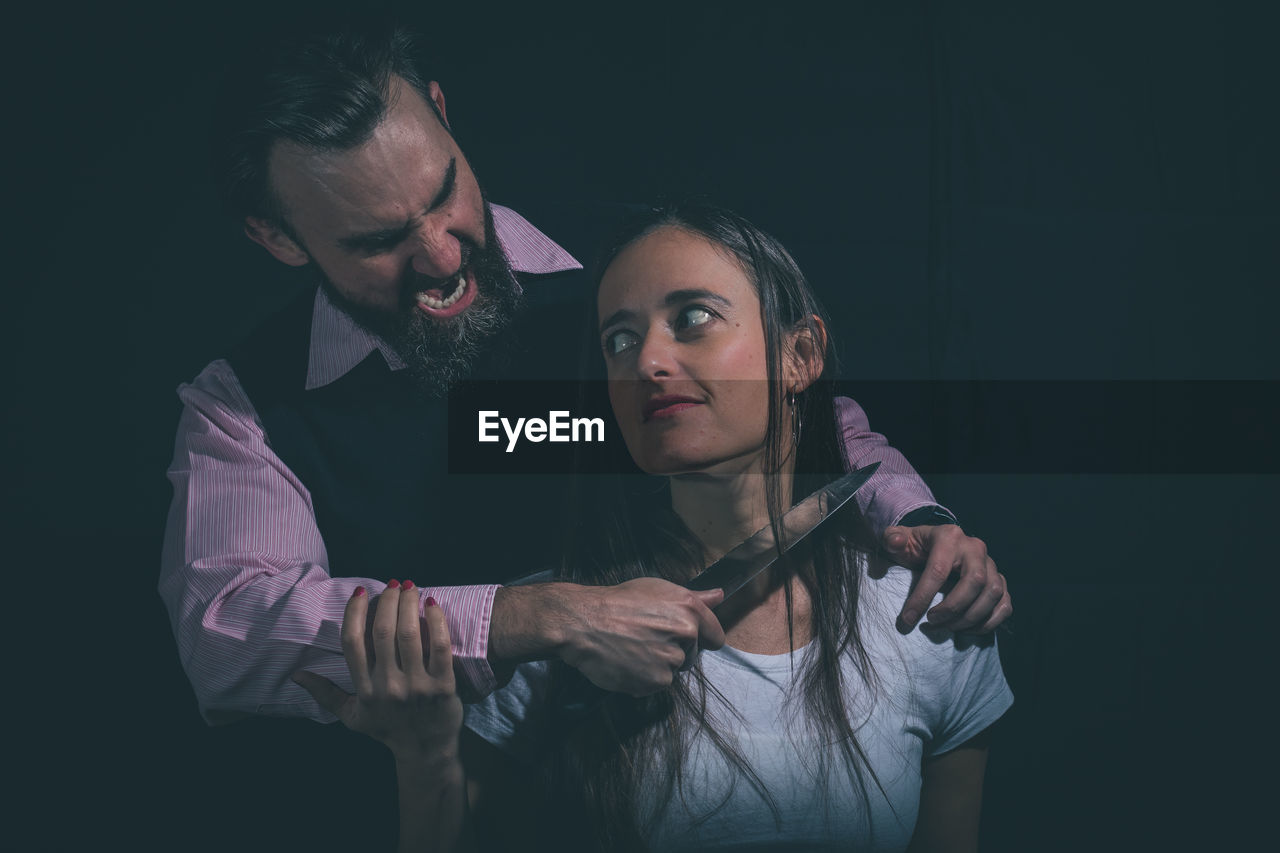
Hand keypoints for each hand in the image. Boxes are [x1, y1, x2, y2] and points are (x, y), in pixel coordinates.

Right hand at [293, 580, 462, 762]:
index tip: (360, 592)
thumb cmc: (387, 729)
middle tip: (393, 584)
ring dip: (409, 604)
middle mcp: (387, 687)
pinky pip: (439, 647)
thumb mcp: (351, 716)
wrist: (426, 752)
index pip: (352, 643)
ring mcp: (416, 687)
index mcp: (363, 690)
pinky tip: (431, 603)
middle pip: (382, 632)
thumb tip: (295, 675)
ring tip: (410, 587)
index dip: (354, 613)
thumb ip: (325, 693)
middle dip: (387, 601)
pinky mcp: (443, 687)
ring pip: (409, 634)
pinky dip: (436, 621)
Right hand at [560, 577, 724, 695]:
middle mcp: (686, 634)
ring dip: (658, 665)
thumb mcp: (657, 589)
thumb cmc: (617, 602)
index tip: (684, 638)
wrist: (584, 623)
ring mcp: (671, 660)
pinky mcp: (656, 681)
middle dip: (674, 650)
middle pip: (692, 655)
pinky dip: (644, 678)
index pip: (715, 636)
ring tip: (633, 649)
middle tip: (646, 638)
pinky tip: (627, 662)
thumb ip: (694, 597)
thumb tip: (719, 596)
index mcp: (689, 609)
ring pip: (674, 669)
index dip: (701, 638)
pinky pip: (656, 684)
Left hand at [883, 525, 1011, 633]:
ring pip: (993, 594)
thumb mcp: (898, 539)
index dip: (922, 597)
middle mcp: (975, 548)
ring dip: (971, 618)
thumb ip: (892, 538)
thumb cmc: (915, 546)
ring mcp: (991, 564)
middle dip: (953, 608)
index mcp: (949, 536)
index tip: (908, 619)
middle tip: (932, 622)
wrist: (936, 545)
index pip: (938, 570)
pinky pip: (1005, 604)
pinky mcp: (999, 580)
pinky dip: (989, 622)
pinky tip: (967, 630)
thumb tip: (895, 541)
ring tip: (948, 627)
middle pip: (975, 582)